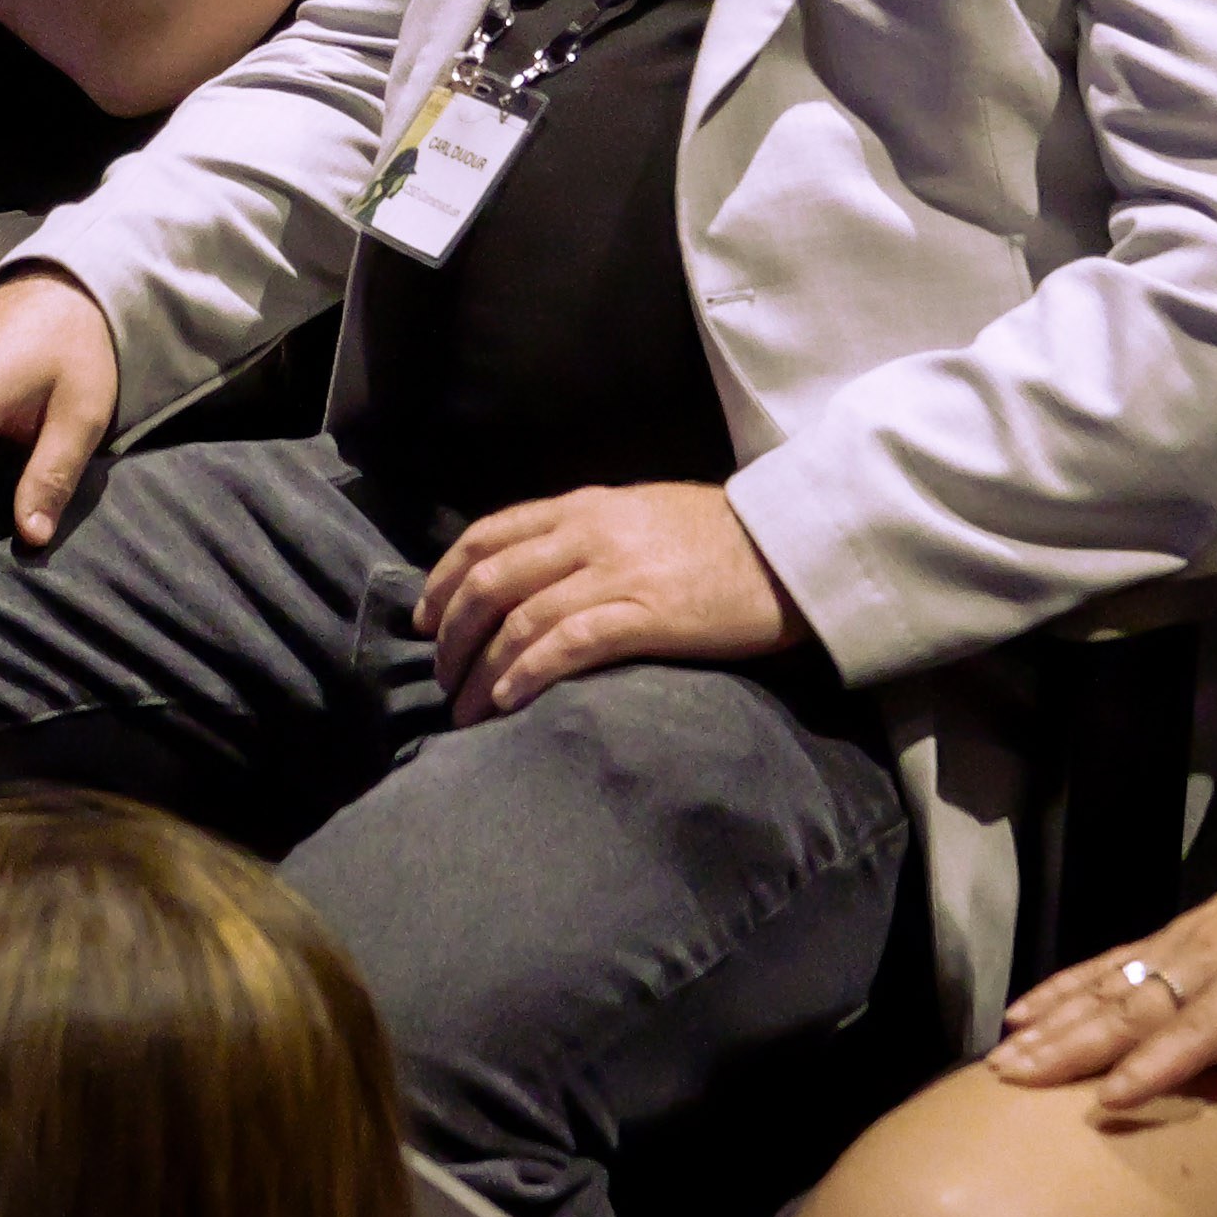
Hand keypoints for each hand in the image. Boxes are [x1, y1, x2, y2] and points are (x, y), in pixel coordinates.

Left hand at [414, 483, 807, 724]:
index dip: (444, 580)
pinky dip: (524, 675)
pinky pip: (564, 646)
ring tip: (464, 710)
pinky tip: (506, 702)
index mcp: (583, 507)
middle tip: (441, 676)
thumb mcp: (640, 515)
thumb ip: (585, 535)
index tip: (426, 620)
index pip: (487, 536)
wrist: (790, 547)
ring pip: (518, 620)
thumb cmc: (719, 539)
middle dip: (451, 634)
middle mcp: (588, 533)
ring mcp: (616, 573)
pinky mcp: (646, 615)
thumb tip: (533, 572)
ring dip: (479, 670)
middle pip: (489, 582)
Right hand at [982, 782, 1216, 1182]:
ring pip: (1109, 984)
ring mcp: (1179, 943)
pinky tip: (1021, 1011)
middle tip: (1017, 1079)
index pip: (1202, 1027)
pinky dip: (1060, 987)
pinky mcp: (1163, 937)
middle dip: (1073, 1045)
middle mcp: (1210, 959)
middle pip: (1134, 1005)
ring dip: (1054, 1021)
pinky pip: (1105, 963)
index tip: (1107, 1099)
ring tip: (1004, 1057)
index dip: (1156, 1064)